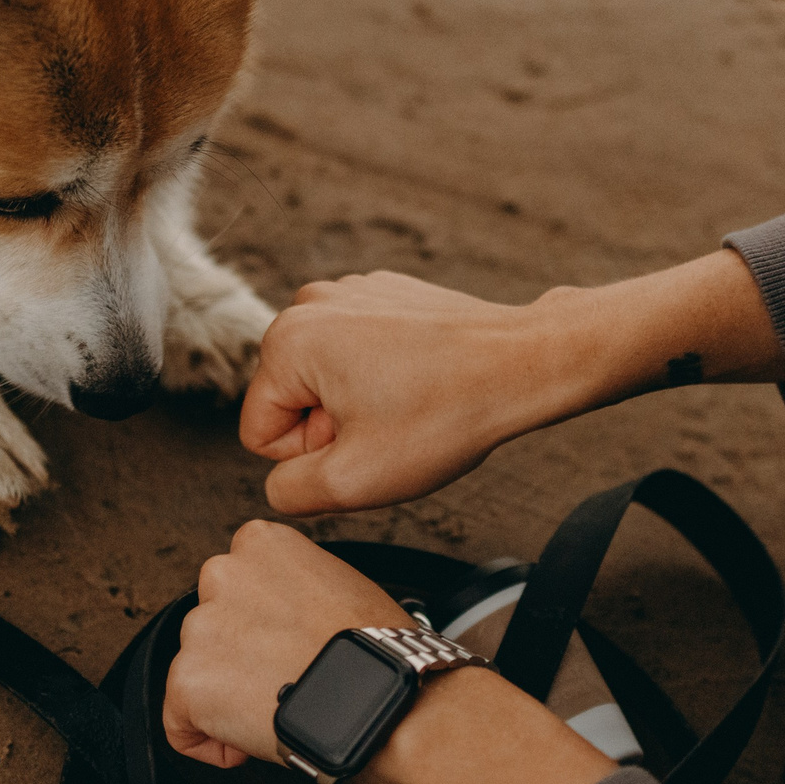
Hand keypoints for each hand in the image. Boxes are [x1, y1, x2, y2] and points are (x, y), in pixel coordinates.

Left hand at [162, 520, 408, 768]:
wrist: (382, 699)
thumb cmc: (378, 651)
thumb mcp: (341, 585)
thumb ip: (295, 589)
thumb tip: (284, 617)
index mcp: (261, 544)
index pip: (238, 585)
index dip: (261, 624)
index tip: (285, 647)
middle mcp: (223, 575)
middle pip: (213, 625)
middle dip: (239, 656)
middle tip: (284, 680)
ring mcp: (200, 627)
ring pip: (197, 670)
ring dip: (227, 694)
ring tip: (278, 708)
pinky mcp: (188, 680)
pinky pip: (179, 722)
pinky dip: (207, 740)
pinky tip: (247, 742)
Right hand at [241, 255, 784, 515]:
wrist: (523, 365)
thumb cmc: (444, 417)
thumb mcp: (352, 481)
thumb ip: (289, 492)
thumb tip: (280, 482)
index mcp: (287, 342)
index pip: (261, 434)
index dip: (311, 458)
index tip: (365, 444)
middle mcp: (308, 303)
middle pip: (292, 403)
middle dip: (334, 430)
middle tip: (391, 429)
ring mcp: (349, 292)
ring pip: (327, 382)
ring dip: (360, 406)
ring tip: (410, 405)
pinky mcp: (385, 294)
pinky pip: (360, 356)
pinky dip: (386, 377)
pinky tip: (425, 382)